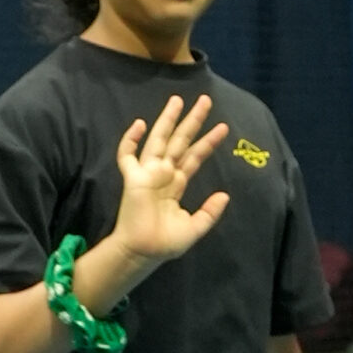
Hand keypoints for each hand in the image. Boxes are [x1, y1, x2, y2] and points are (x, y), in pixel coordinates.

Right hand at [111, 94, 229, 265]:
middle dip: (192, 121)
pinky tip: (140, 124)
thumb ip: (210, 212)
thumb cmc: (165, 243)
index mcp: (177, 183)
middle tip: (206, 100)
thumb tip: (225, 195)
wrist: (143, 252)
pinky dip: (130, 139)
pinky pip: (127, 155)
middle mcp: (163, 173)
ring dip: (167, 120)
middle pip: (180, 141)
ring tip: (178, 100)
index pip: (195, 156)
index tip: (224, 127)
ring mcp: (147, 173)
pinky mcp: (133, 178)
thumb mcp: (195, 227)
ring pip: (158, 140)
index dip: (209, 142)